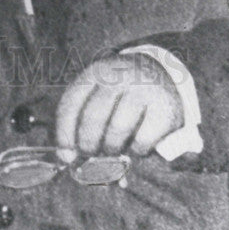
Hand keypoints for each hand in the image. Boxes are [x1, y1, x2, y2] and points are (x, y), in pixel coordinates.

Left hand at [55, 53, 183, 160]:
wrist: (161, 75)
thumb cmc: (120, 93)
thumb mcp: (98, 93)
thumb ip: (80, 120)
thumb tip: (65, 157)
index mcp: (95, 72)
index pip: (71, 103)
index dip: (64, 133)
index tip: (64, 155)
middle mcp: (118, 76)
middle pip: (93, 117)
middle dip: (88, 143)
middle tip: (90, 154)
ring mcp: (142, 89)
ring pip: (117, 129)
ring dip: (112, 148)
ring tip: (113, 148)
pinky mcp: (164, 107)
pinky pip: (142, 140)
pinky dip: (136, 151)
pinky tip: (136, 145)